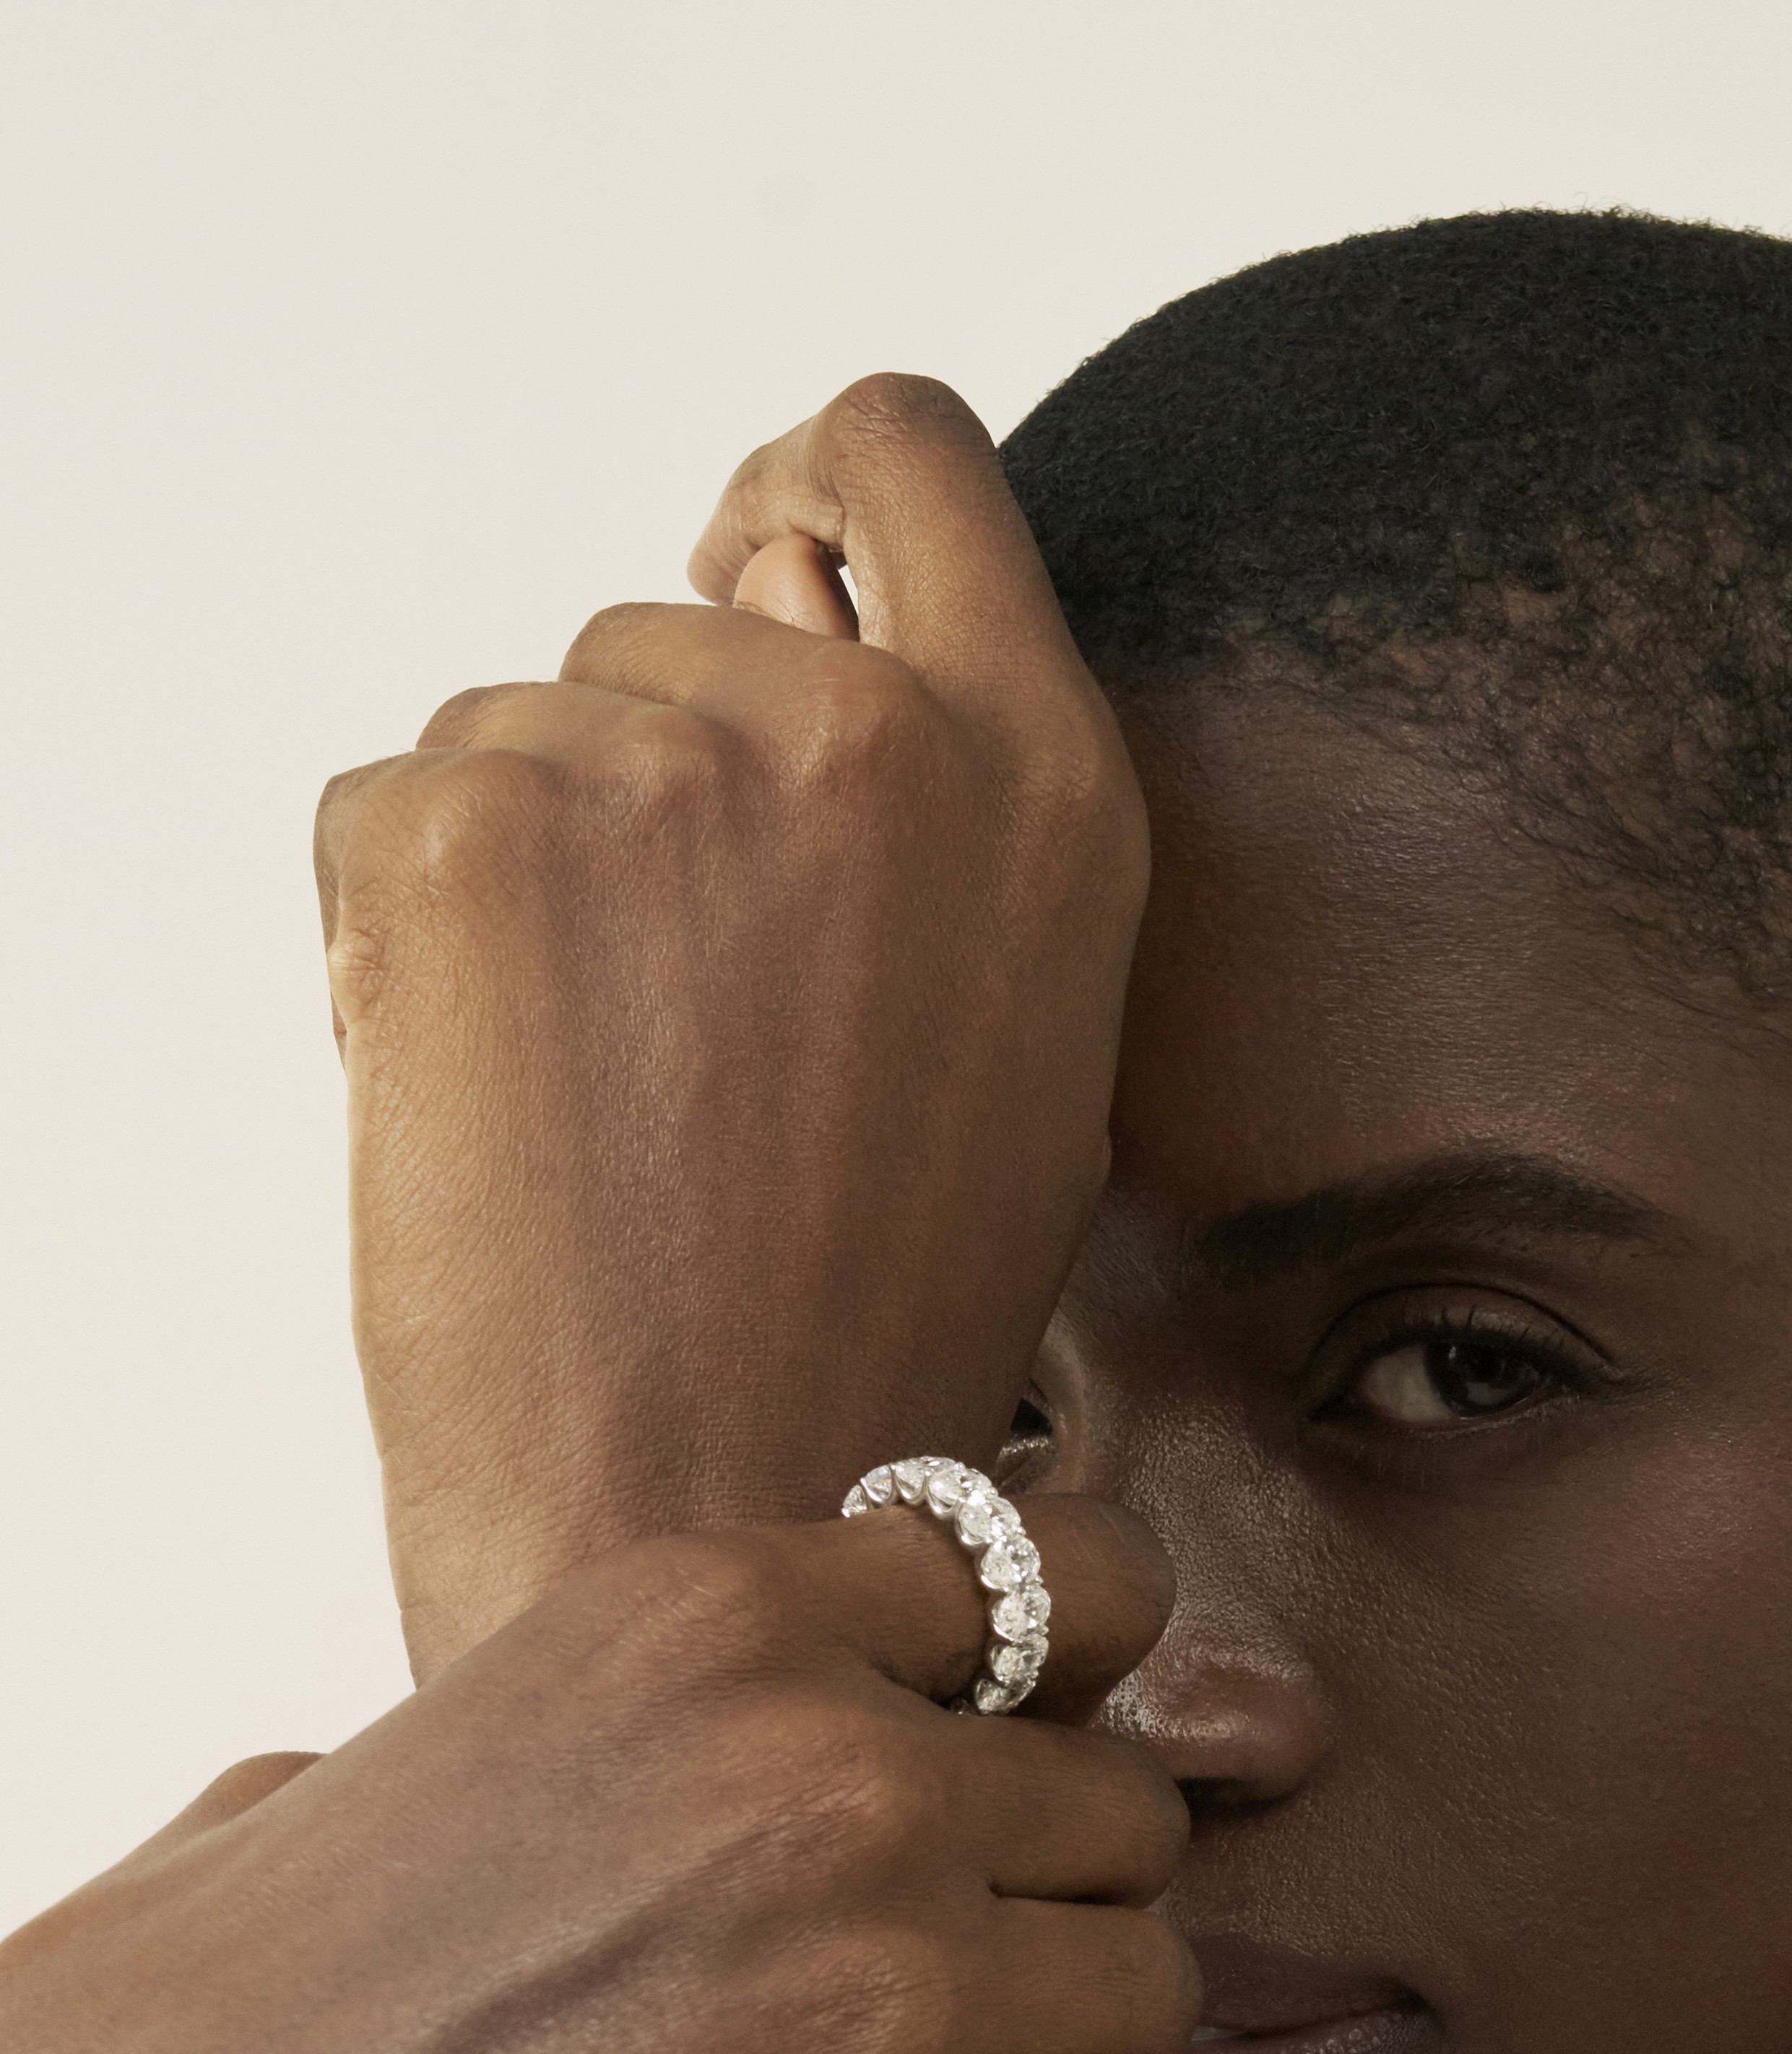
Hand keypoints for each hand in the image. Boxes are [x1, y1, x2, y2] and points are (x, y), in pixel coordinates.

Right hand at [0, 1514, 1204, 2053]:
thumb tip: (606, 1765)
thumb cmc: (197, 2052)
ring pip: (1153, 1989)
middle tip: (944, 1991)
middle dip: (1051, 1893)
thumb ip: (565, 1728)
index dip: (1050, 1686)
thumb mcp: (373, 1770)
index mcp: (701, 1617)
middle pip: (1118, 1804)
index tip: (1016, 1760)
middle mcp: (833, 1779)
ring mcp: (896, 2002)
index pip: (1047, 1578)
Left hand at [316, 376, 1144, 1680]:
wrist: (719, 1514)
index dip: (800, 488)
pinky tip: (504, 1102)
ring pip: (526, 723)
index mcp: (1046, 781)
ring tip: (609, 1098)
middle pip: (680, 616)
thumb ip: (933, 816)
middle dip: (650, 776)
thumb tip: (775, 600)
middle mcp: (871, 732)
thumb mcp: (1018, 1044)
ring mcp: (665, 767)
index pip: (899, 450)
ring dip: (531, 874)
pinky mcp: (469, 832)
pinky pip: (393, 807)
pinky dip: (408, 938)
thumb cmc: (869, 1334)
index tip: (744, 564)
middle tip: (683, 1026)